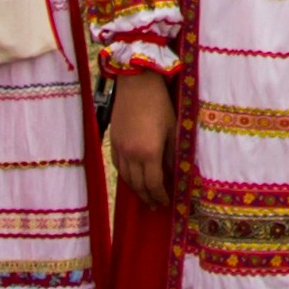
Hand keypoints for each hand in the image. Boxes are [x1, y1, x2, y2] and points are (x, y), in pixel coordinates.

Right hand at [104, 70, 175, 207]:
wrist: (137, 83)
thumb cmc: (160, 104)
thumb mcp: (172, 129)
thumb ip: (172, 154)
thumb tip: (175, 172)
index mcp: (149, 153)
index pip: (154, 184)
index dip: (160, 196)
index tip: (166, 202)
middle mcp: (131, 154)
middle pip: (138, 185)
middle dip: (147, 197)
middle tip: (155, 205)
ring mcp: (119, 148)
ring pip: (126, 177)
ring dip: (135, 189)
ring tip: (144, 196)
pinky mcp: (113, 140)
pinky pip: (117, 165)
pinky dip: (125, 175)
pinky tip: (131, 177)